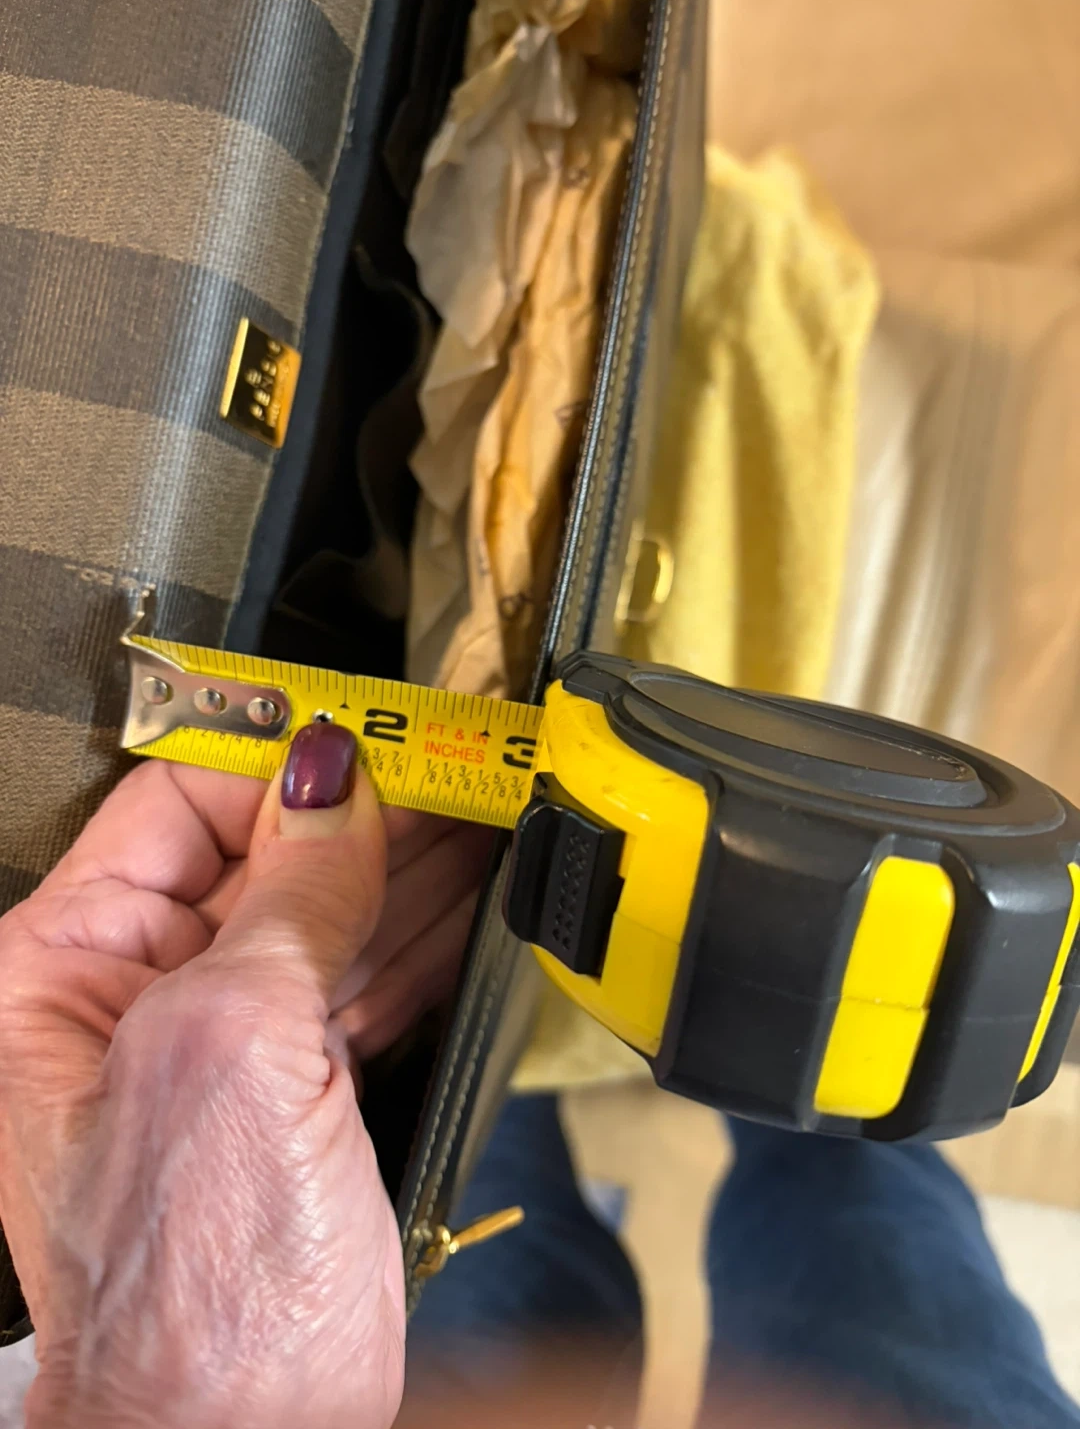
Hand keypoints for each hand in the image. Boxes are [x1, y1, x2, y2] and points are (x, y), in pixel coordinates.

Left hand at [0, 728, 489, 1428]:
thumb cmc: (190, 1285)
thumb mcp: (230, 1039)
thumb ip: (291, 895)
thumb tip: (329, 776)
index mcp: (66, 968)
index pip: (175, 806)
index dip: (270, 757)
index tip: (359, 721)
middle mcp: (139, 995)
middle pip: (262, 854)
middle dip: (360, 804)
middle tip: (450, 754)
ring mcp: (229, 1042)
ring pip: (327, 911)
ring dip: (407, 857)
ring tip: (480, 798)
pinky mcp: (302, 1088)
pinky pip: (365, 976)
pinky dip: (421, 930)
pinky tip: (465, 887)